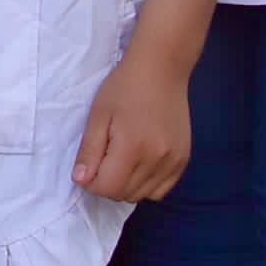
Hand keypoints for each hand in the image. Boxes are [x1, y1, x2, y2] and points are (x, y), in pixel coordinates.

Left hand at [74, 49, 196, 203]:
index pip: (108, 188)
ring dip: (126, 186)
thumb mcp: (98, 115)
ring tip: (120, 161)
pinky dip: (146, 185)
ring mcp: (174, 162)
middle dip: (107, 185)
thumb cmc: (124, 87)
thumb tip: (81, 181)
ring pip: (143, 195)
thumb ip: (89, 151)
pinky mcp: (184, 160)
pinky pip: (162, 190)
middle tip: (102, 161)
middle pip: (125, 194)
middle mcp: (157, 160)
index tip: (87, 167)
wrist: (162, 70)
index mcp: (133, 147)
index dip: (91, 183)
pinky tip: (138, 165)